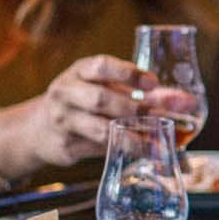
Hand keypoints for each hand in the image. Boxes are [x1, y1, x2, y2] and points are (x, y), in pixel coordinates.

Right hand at [15, 54, 156, 168]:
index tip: (153, 82)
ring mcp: (63, 121)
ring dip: (133, 135)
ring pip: (100, 129)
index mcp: (78, 72)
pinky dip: (125, 151)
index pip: (101, 66)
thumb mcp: (102, 87)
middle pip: (101, 99)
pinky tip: (146, 152)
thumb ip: (138, 92)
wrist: (36, 129)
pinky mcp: (65, 147)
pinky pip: (100, 150)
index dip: (128, 73)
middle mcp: (66, 93)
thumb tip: (182, 101)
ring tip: (159, 141)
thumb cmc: (81, 102)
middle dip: (135, 108)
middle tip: (163, 116)